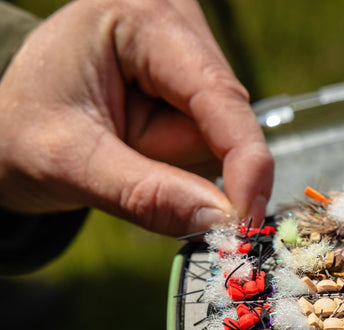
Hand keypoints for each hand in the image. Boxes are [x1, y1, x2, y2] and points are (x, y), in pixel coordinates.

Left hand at [0, 0, 272, 236]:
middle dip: (180, 159)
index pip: (219, 96)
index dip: (244, 161)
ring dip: (177, 161)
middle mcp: (176, 22)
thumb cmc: (22, 133)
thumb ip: (147, 194)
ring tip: (121, 143)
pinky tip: (138, 140)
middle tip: (120, 157)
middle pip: (224, 121)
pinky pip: (213, 139)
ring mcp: (190, 48)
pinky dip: (178, 156)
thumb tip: (221, 223)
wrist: (1, 128)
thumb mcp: (71, 164)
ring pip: (222, 136)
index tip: (246, 220)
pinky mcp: (195, 78)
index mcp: (140, 20)